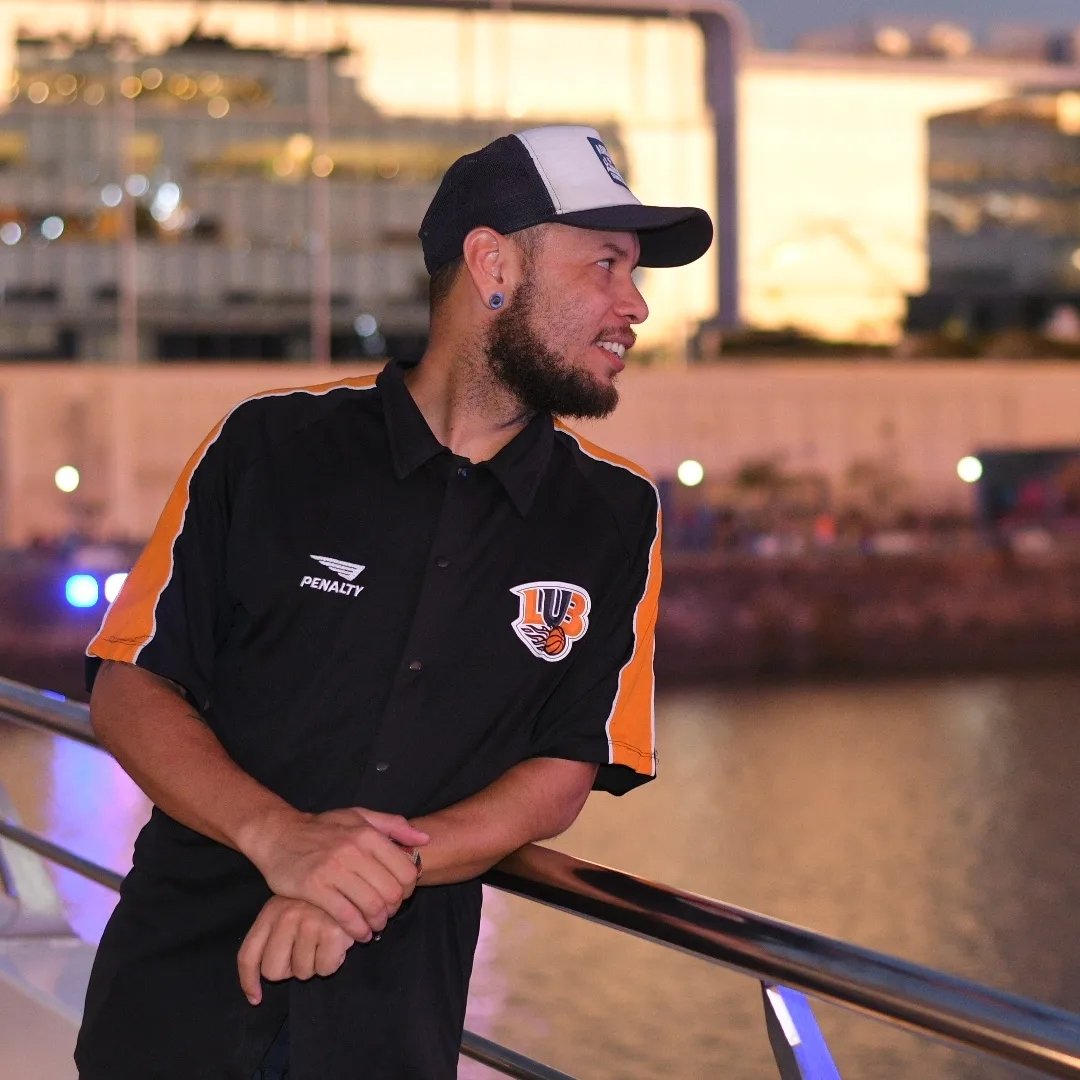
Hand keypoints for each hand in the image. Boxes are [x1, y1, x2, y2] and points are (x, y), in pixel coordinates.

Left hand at [238, 896, 353, 1004]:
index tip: (255, 998)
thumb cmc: (319, 904)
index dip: (249, 981)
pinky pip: (325, 969)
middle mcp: (286, 916)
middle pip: (272, 971)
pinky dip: (333, 962)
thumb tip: (255, 993)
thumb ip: (272, 939)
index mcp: (271, 912)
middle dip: (289, 970)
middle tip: (305, 952)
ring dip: (315, 964)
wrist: (355, 887)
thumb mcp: (289, 911)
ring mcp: (309, 924)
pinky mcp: (332, 932)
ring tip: (324, 942)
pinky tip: (337, 944)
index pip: (248, 955)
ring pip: (301, 973)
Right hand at [240, 807, 427, 940]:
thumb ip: (393, 825)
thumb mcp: (358, 816)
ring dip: (377, 922)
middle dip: (393, 909)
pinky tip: (358, 933)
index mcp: (367, 834)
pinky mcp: (314, 888)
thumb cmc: (322, 827)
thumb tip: (425, 839)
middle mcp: (353, 850)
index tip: (400, 896)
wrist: (278, 834)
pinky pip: (346, 916)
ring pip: (371, 905)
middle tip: (387, 914)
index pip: (405, 869)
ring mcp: (333, 869)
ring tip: (374, 925)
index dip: (408, 889)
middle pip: (391, 891)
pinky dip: (358, 930)